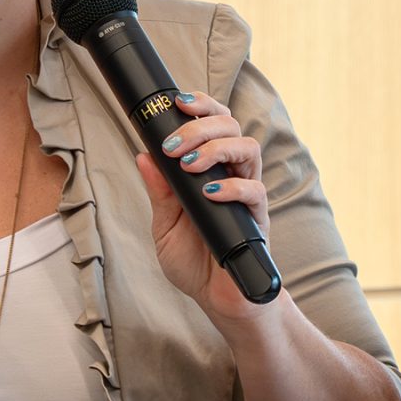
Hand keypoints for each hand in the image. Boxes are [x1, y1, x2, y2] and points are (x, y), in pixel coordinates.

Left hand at [136, 89, 271, 317]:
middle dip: (201, 125)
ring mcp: (247, 195)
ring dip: (216, 148)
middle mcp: (232, 176)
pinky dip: (231, 186)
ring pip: (248, 148)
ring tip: (189, 164)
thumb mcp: (165, 226)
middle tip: (174, 144)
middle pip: (232, 126)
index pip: (214, 124)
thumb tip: (143, 155)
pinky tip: (209, 193)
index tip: (177, 102)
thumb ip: (159, 192)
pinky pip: (254, 190)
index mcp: (210, 170)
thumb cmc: (195, 262)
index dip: (200, 106)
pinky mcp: (257, 218)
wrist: (219, 299)